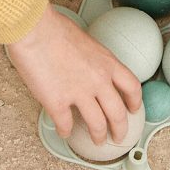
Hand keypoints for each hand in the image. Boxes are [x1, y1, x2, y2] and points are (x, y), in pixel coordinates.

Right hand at [6, 4, 141, 145]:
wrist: (34, 29)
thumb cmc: (55, 28)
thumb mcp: (87, 42)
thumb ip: (93, 60)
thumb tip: (90, 70)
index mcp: (108, 63)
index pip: (132, 87)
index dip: (134, 102)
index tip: (133, 109)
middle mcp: (98, 80)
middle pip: (118, 113)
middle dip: (120, 129)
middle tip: (119, 136)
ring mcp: (79, 93)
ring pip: (97, 124)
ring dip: (98, 136)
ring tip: (97, 141)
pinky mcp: (57, 103)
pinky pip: (66, 125)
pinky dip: (66, 131)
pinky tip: (65, 132)